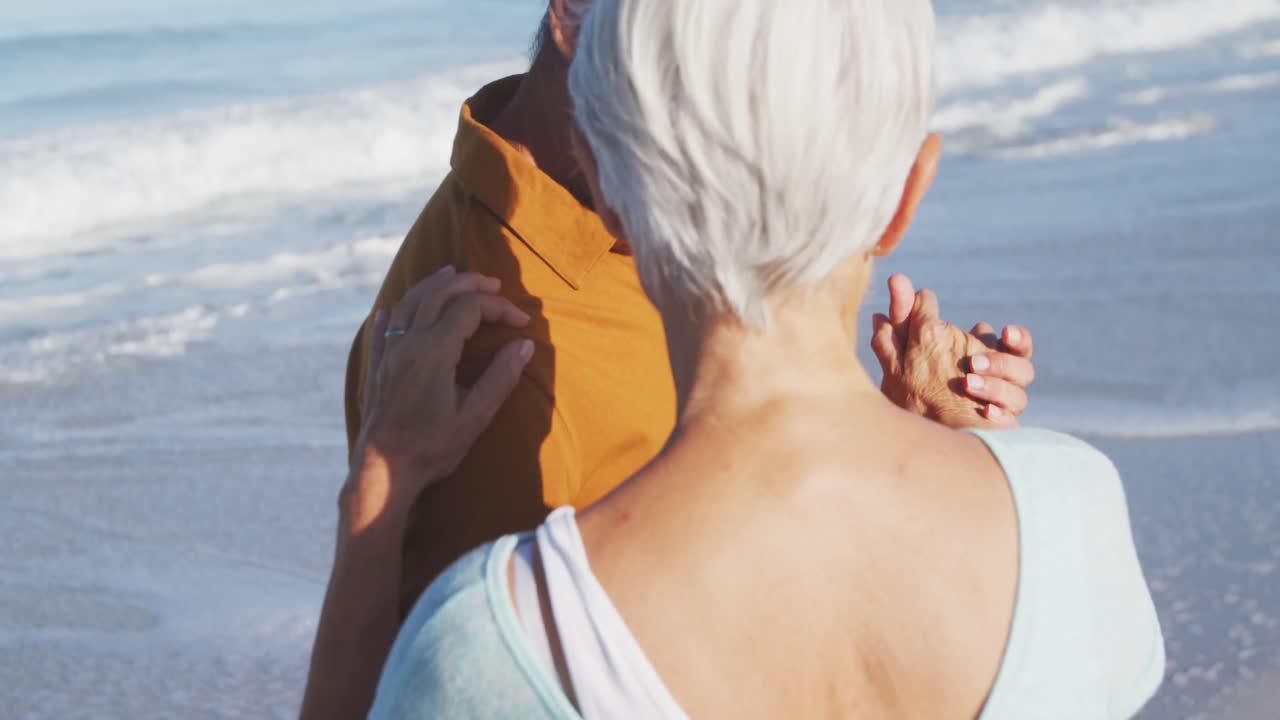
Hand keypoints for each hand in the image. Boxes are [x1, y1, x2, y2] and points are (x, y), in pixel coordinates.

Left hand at [345, 266, 534, 533]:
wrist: (383, 470)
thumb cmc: (431, 448)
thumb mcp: (475, 416)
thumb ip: (501, 377)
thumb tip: (524, 344)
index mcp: (434, 350)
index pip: (470, 308)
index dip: (499, 308)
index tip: (521, 323)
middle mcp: (408, 343)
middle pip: (438, 293)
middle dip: (469, 283)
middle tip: (495, 284)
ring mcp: (389, 353)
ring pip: (409, 303)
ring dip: (432, 284)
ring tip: (451, 274)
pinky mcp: (378, 368)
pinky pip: (383, 328)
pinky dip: (394, 311)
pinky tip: (392, 309)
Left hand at [871, 273, 1034, 428]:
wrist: (915, 432)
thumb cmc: (916, 380)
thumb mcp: (907, 348)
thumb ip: (906, 315)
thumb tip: (896, 278)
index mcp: (990, 357)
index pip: (1015, 344)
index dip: (1015, 338)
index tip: (1005, 332)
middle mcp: (1000, 380)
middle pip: (1022, 367)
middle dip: (1001, 362)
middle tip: (972, 363)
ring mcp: (1001, 407)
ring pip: (1019, 395)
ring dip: (995, 386)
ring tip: (968, 383)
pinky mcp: (996, 429)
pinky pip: (1008, 424)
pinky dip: (997, 415)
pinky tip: (985, 412)